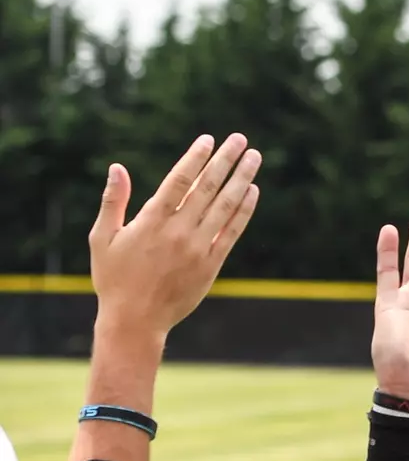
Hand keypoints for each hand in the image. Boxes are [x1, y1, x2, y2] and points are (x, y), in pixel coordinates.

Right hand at [87, 133, 261, 341]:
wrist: (136, 320)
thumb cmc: (114, 278)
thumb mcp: (103, 238)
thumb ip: (113, 201)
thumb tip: (117, 167)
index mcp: (151, 222)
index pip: (179, 181)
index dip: (196, 158)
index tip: (209, 139)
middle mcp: (179, 232)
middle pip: (208, 188)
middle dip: (226, 160)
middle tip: (241, 139)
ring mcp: (198, 248)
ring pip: (226, 206)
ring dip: (242, 179)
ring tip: (254, 158)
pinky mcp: (211, 265)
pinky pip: (232, 232)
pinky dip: (244, 210)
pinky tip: (252, 192)